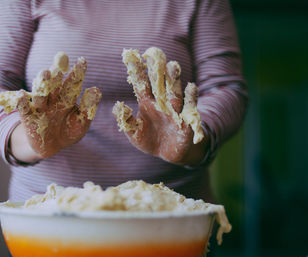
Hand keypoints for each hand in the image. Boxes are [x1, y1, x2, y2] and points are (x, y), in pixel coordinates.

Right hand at [0, 52, 101, 160]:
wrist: (53, 147)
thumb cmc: (69, 131)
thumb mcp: (82, 121)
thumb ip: (88, 107)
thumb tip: (97, 90)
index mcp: (68, 96)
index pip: (73, 82)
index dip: (77, 72)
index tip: (83, 61)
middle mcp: (53, 98)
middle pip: (55, 84)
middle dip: (58, 72)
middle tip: (61, 59)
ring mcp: (40, 107)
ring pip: (41, 93)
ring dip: (43, 83)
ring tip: (46, 73)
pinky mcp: (28, 118)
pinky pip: (25, 109)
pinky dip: (22, 103)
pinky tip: (22, 95)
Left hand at [113, 47, 207, 165]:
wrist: (168, 154)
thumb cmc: (149, 141)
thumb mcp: (134, 133)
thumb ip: (126, 121)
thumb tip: (117, 106)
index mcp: (147, 103)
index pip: (141, 84)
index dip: (136, 71)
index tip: (131, 55)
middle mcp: (161, 102)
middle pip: (159, 83)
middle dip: (157, 69)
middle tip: (155, 52)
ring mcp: (174, 110)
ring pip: (174, 92)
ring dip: (173, 80)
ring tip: (173, 66)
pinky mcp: (186, 120)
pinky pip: (190, 107)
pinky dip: (191, 98)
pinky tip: (191, 87)